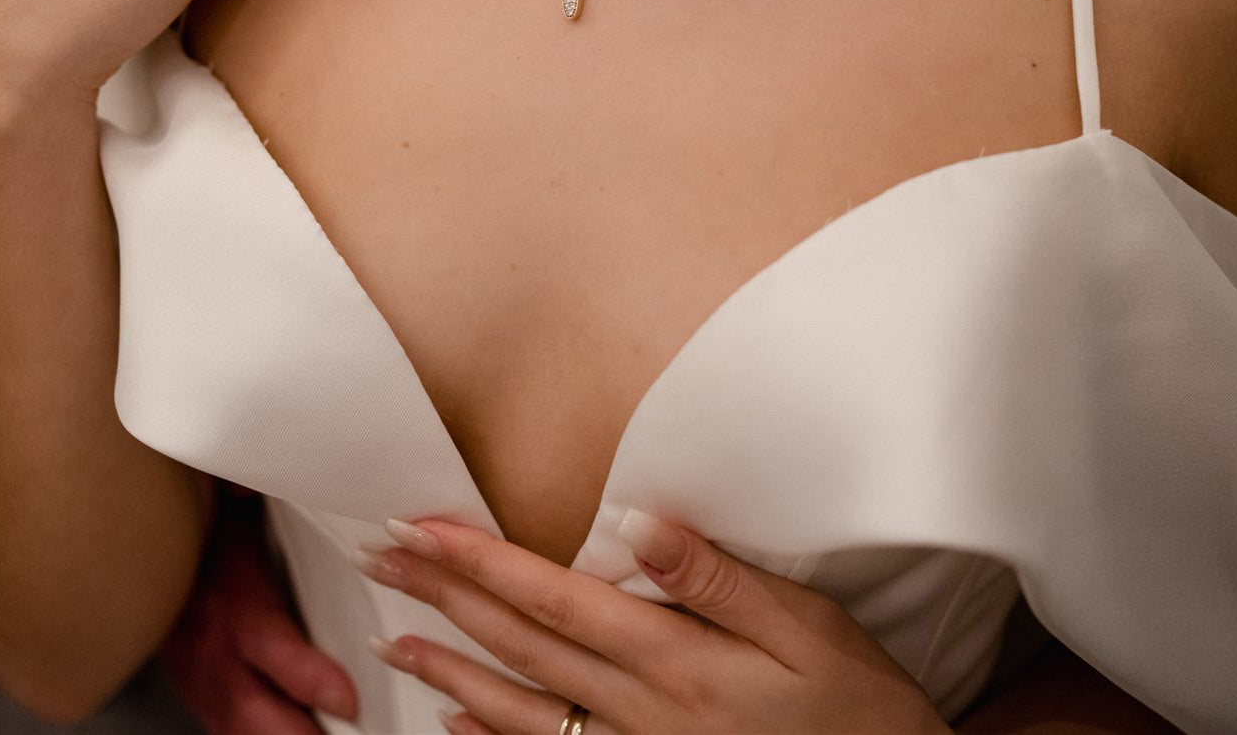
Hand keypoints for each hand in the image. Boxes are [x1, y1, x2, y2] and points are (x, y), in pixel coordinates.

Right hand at [160, 487, 358, 732]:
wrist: (139, 556)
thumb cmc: (203, 527)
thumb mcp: (232, 505)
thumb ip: (249, 493)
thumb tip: (253, 481)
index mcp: (230, 599)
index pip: (270, 646)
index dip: (307, 677)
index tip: (348, 700)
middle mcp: (211, 647)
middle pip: (252, 710)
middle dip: (298, 734)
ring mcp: (199, 678)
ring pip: (238, 729)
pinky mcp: (195, 692)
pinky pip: (225, 728)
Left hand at [355, 514, 950, 734]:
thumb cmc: (856, 705)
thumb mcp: (807, 628)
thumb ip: (717, 575)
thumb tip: (637, 521)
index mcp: (674, 657)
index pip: (554, 598)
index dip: (482, 561)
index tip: (422, 529)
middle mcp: (640, 710)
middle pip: (521, 644)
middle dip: (443, 599)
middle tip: (380, 560)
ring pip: (518, 708)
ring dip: (448, 670)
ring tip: (389, 642)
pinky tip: (455, 724)